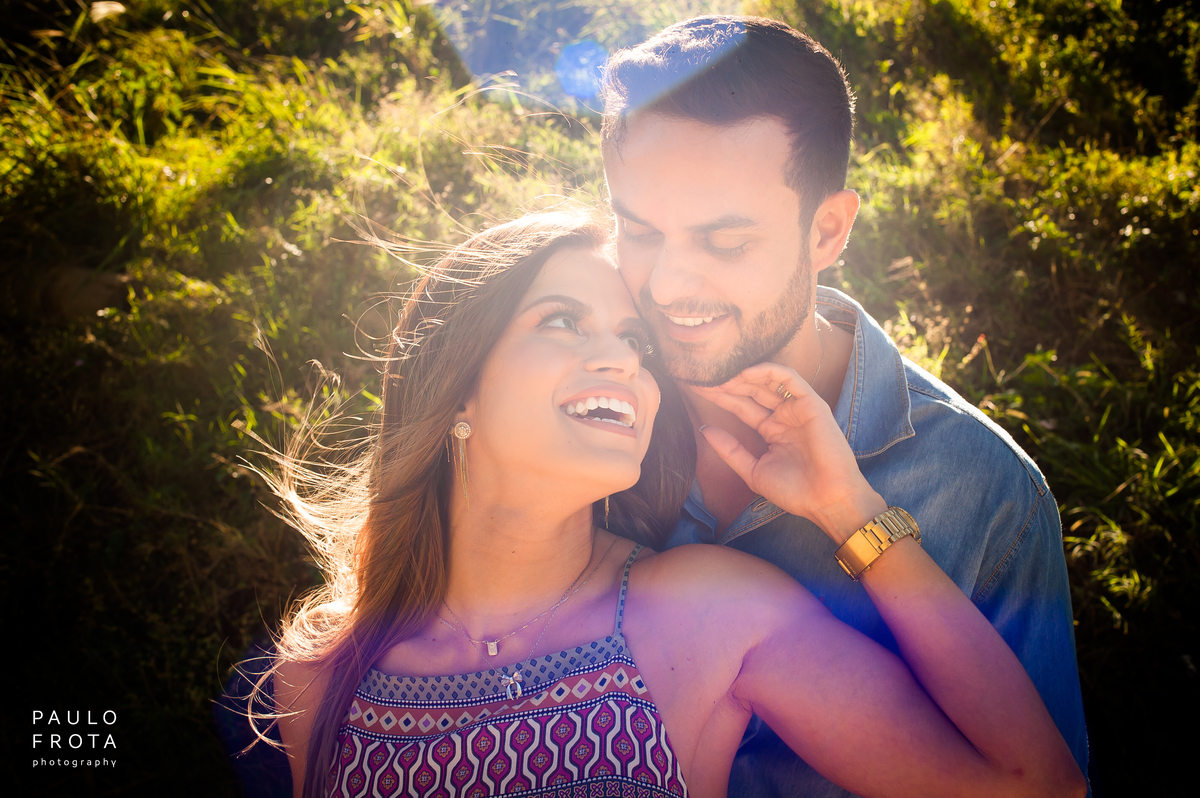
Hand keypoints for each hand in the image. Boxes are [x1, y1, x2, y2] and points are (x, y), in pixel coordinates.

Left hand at [694, 363, 885, 543]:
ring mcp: (797, 408)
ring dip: (743, 375)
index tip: (697, 388)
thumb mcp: (753, 470)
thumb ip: (730, 449)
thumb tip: (705, 429)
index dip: (720, 397)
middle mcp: (784, 416)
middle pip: (751, 391)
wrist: (826, 501)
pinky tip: (744, 374)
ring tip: (720, 375)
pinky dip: (768, 372)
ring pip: (768, 381)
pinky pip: (790, 379)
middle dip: (727, 383)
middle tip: (703, 377)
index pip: (741, 406)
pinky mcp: (812, 403)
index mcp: (771, 430)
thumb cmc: (795, 491)